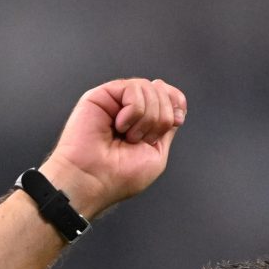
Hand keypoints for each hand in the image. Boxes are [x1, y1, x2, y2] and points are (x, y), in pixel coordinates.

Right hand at [38, 78, 187, 220]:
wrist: (92, 180)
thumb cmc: (118, 176)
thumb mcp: (157, 153)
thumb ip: (168, 126)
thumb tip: (175, 102)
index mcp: (144, 123)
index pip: (170, 96)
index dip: (176, 103)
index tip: (174, 121)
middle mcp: (130, 109)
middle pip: (162, 92)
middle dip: (161, 118)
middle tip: (141, 140)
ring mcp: (117, 101)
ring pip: (149, 88)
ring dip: (146, 118)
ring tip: (128, 136)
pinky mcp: (103, 94)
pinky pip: (134, 88)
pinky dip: (133, 111)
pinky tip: (119, 126)